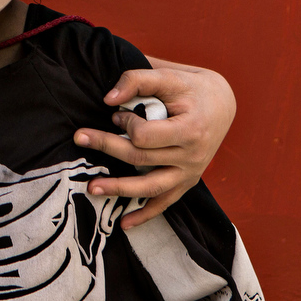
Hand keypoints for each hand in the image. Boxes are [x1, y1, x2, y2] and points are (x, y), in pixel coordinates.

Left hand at [73, 60, 236, 228]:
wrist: (222, 103)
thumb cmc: (191, 88)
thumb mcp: (168, 76)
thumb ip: (137, 80)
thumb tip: (107, 99)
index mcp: (190, 130)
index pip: (146, 136)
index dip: (126, 122)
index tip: (118, 113)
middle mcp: (193, 157)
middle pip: (142, 159)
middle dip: (107, 147)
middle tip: (78, 137)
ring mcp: (190, 173)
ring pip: (151, 188)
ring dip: (120, 190)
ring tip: (91, 189)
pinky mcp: (187, 182)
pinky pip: (165, 202)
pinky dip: (146, 215)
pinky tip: (125, 224)